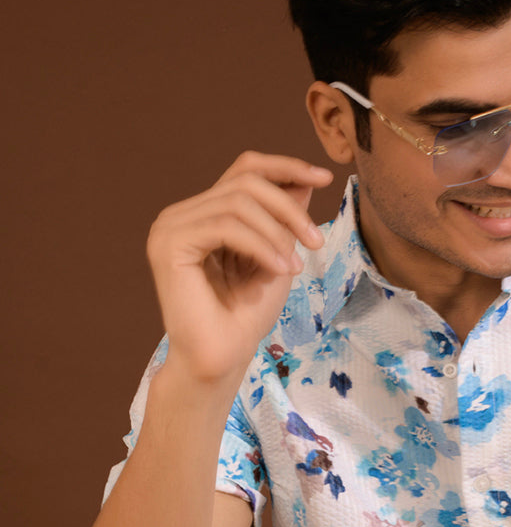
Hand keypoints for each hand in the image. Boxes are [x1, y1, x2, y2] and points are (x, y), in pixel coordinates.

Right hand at [146, 151, 333, 385]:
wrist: (220, 360)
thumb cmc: (245, 317)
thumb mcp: (276, 258)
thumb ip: (283, 220)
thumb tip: (303, 182)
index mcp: (204, 214)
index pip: (244, 170)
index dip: (285, 166)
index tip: (324, 178)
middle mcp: (183, 215)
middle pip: (246, 182)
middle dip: (289, 208)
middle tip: (317, 241)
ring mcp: (171, 227)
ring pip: (238, 202)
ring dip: (278, 232)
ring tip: (295, 266)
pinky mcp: (169, 244)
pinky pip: (225, 226)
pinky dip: (260, 245)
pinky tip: (279, 268)